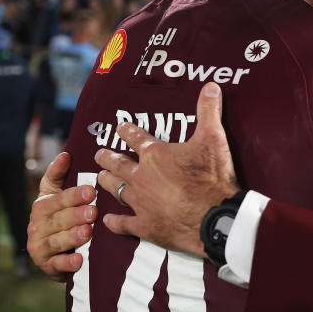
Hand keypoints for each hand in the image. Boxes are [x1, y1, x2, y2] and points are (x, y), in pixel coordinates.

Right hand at [26, 152, 97, 282]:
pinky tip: (79, 259)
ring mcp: (40, 246)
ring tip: (88, 232)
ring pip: (56, 241)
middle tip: (93, 211)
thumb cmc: (60, 216)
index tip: (90, 190)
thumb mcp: (56, 194)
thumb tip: (66, 153)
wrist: (55, 251)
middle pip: (57, 219)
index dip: (72, 194)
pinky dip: (67, 263)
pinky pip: (57, 264)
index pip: (55, 197)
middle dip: (76, 215)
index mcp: (43, 205)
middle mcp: (37, 225)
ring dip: (72, 236)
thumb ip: (59, 175)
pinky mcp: (47, 265)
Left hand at [94, 82, 238, 257]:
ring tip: (100, 178)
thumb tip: (211, 86)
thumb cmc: (211, 176)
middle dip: (107, 157)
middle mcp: (141, 176)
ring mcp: (140, 202)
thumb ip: (209, 111)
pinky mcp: (144, 225)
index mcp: (155, 155)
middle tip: (99, 154)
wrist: (213, 216)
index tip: (119, 127)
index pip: (136, 138)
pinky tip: (107, 220)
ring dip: (107, 182)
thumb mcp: (213, 138)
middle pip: (119, 164)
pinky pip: (122, 223)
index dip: (127, 131)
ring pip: (116, 189)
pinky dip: (113, 221)